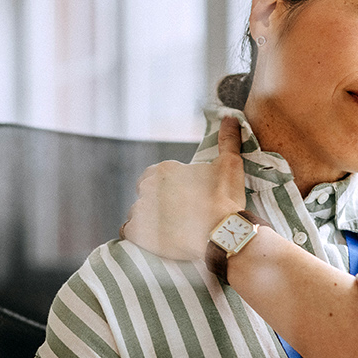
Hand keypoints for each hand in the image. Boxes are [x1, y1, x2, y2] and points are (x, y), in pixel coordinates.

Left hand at [121, 117, 247, 260]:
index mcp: (165, 169)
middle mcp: (148, 186)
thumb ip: (227, 140)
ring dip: (149, 220)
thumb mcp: (230, 165)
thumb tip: (231, 118)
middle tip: (176, 216)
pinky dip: (137, 235)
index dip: (165, 188)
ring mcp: (140, 209)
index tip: (179, 198)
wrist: (222, 232)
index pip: (153, 176)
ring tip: (168, 231)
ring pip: (137, 213)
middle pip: (146, 194)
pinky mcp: (137, 231)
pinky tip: (152, 238)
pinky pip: (127, 231)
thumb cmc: (226, 199)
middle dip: (156, 203)